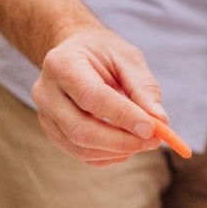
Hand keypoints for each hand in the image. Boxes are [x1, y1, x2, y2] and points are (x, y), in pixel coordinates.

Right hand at [31, 21, 165, 165]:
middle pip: (81, 129)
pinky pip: (80, 154)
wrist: (75, 51)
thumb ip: (144, 88)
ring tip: (144, 141)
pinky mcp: (52, 132)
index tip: (152, 129)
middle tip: (154, 141)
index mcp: (62, 63)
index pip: (92, 97)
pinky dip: (108, 156)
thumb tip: (160, 121)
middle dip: (121, 141)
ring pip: (80, 147)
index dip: (123, 116)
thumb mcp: (128, 57)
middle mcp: (46, 92)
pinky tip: (127, 146)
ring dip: (117, 150)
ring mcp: (45, 115)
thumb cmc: (104, 52)